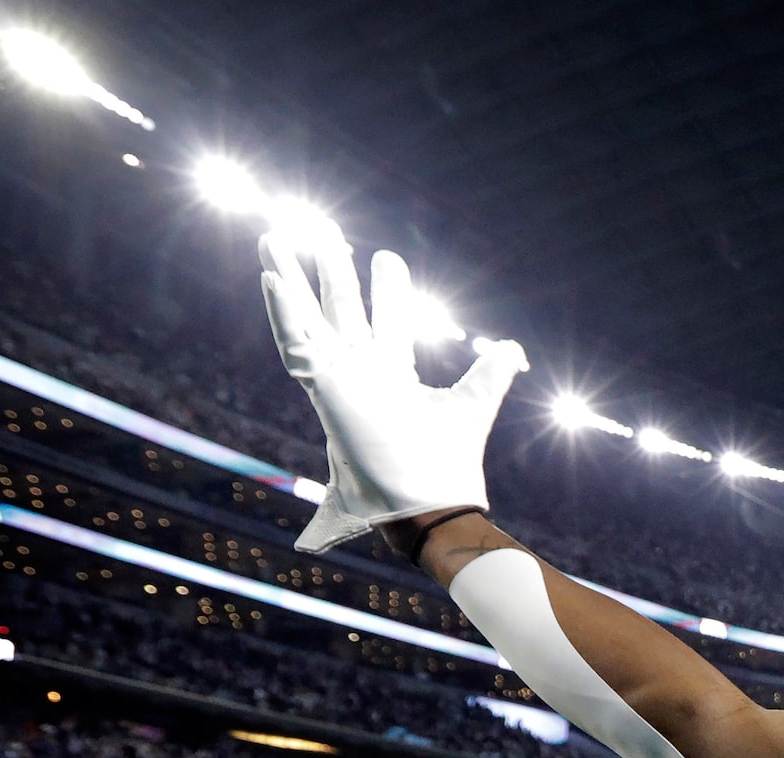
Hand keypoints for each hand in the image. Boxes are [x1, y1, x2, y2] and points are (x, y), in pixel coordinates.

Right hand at [260, 235, 527, 552]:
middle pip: (340, 310)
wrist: (430, 502)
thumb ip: (490, 374)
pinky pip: (295, 343)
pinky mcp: (323, 388)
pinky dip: (282, 311)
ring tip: (274, 237)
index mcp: (392, 376)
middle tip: (320, 229)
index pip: (387, 321)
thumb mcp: (473, 404)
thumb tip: (513, 349)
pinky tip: (271, 276)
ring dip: (292, 278)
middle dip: (331, 270)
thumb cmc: (446, 465)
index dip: (388, 290)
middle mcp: (361, 373)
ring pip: (308, 317)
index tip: (386, 256)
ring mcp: (339, 378)